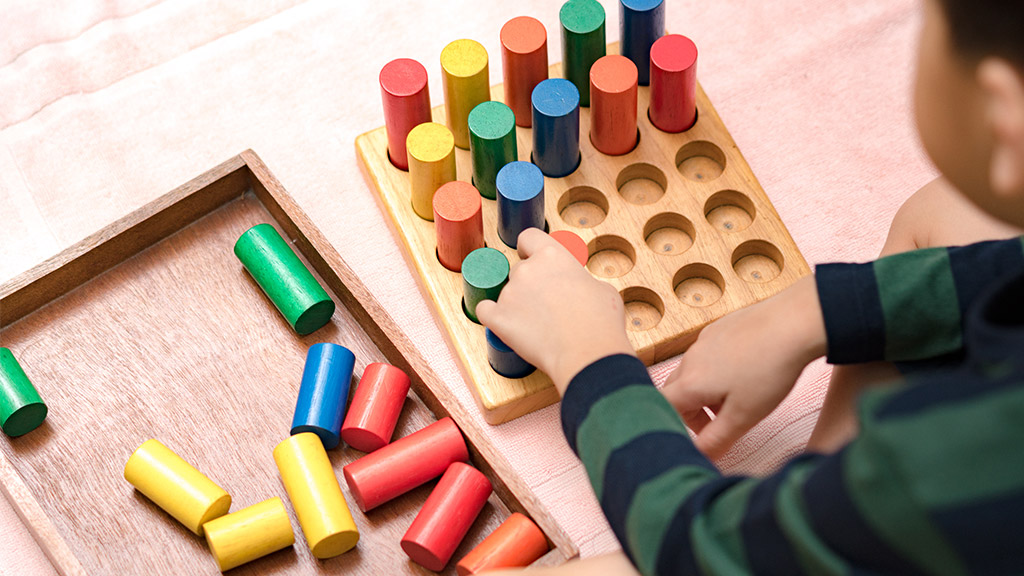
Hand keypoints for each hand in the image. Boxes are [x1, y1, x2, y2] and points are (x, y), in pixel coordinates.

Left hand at [476, 228, 634, 394]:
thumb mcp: (600, 288)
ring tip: (538, 325)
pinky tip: (506, 324)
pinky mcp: (498, 318)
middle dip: (529, 284)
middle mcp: (527, 269)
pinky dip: (494, 317)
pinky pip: (485, 311)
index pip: (528, 237)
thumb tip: (577, 287)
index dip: (529, 248)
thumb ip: (580, 280)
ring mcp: (510, 293)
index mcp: (552, 256)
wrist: (587, 352)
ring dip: (517, 304)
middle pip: (519, 269)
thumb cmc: (599, 321)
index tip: (531, 257)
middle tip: (546, 303)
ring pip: (507, 293)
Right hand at [662, 276, 826, 458]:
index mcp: (690, 383)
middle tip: (720, 422)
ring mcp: (704, 339)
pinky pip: (708, 353)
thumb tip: (698, 457)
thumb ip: (716, 440)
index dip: (674, 425)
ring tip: (738, 397)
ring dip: (705, 391)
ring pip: (693, 371)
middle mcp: (690, 359)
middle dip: (691, 411)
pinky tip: (747, 370)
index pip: (663, 408)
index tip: (699, 435)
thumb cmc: (769, 371)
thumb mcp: (744, 416)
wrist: (793, 322)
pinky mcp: (720, 327)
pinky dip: (718, 368)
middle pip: (675, 390)